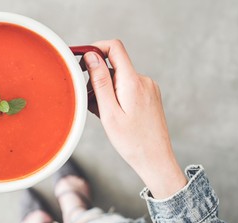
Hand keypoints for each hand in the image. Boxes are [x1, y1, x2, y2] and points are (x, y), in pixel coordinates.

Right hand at [84, 40, 186, 198]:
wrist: (156, 160)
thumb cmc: (131, 142)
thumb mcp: (109, 112)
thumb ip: (100, 81)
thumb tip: (92, 56)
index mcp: (133, 82)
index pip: (114, 47)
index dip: (95, 48)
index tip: (81, 62)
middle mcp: (144, 80)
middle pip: (114, 66)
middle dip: (97, 80)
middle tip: (89, 103)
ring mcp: (149, 88)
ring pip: (119, 79)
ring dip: (105, 91)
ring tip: (103, 115)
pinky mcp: (150, 96)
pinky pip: (127, 88)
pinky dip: (115, 97)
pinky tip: (113, 116)